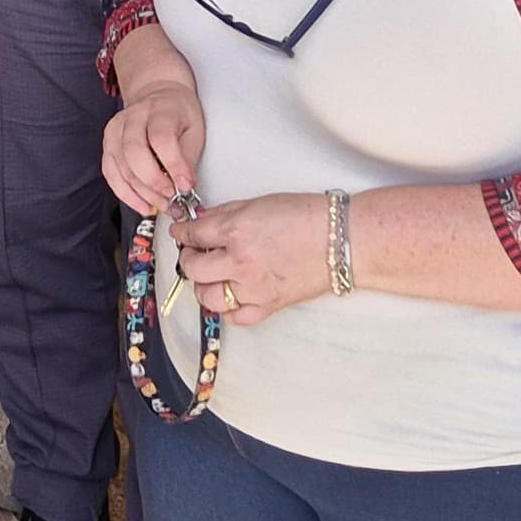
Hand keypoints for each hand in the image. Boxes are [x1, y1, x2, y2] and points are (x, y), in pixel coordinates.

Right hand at [104, 82, 205, 213]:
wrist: (158, 95)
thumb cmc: (178, 114)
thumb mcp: (194, 130)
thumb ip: (188, 157)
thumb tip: (184, 185)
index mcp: (160, 110)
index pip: (161, 138)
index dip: (174, 165)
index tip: (185, 185)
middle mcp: (134, 117)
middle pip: (135, 152)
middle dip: (154, 182)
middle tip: (172, 199)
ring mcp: (116, 129)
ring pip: (121, 165)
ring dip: (142, 193)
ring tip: (161, 204)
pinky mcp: (108, 143)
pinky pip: (110, 173)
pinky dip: (126, 194)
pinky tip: (142, 204)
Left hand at [169, 193, 334, 326]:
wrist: (339, 240)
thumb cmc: (304, 216)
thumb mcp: (257, 204)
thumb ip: (224, 215)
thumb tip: (199, 223)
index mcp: (236, 231)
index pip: (192, 234)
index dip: (181, 232)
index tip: (181, 232)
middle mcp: (240, 263)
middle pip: (193, 268)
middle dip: (188, 258)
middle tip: (194, 251)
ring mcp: (253, 289)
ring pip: (207, 297)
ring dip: (203, 285)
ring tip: (212, 274)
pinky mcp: (268, 307)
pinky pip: (234, 317)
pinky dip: (227, 308)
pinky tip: (230, 294)